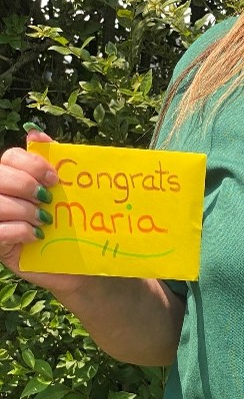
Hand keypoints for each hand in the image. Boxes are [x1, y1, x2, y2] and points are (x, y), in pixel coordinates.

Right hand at [0, 127, 89, 299]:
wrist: (80, 265)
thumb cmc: (74, 225)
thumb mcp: (68, 193)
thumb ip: (54, 163)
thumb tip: (35, 133)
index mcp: (17, 178)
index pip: (10, 157)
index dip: (30, 164)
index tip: (54, 178)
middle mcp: (2, 196)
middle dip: (24, 184)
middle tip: (48, 198)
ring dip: (23, 209)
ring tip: (44, 220)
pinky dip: (19, 230)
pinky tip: (36, 236)